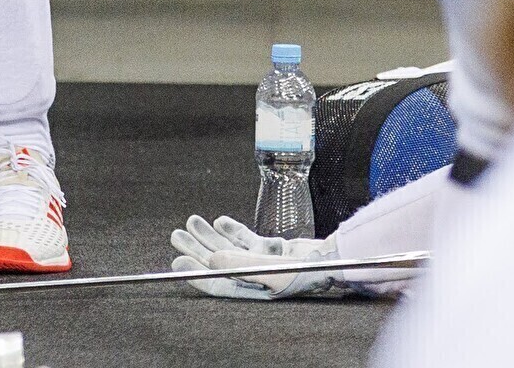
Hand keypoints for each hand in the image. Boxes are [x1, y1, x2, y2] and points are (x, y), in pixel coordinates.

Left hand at [167, 212, 340, 299]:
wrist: (336, 258)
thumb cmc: (308, 271)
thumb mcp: (272, 270)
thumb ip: (241, 263)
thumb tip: (212, 259)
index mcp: (254, 292)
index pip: (217, 284)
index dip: (196, 272)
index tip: (178, 260)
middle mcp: (256, 279)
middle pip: (218, 264)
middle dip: (197, 248)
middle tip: (177, 235)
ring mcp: (264, 263)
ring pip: (229, 249)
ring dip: (210, 236)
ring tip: (192, 222)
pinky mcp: (273, 250)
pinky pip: (247, 240)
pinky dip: (232, 230)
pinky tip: (219, 221)